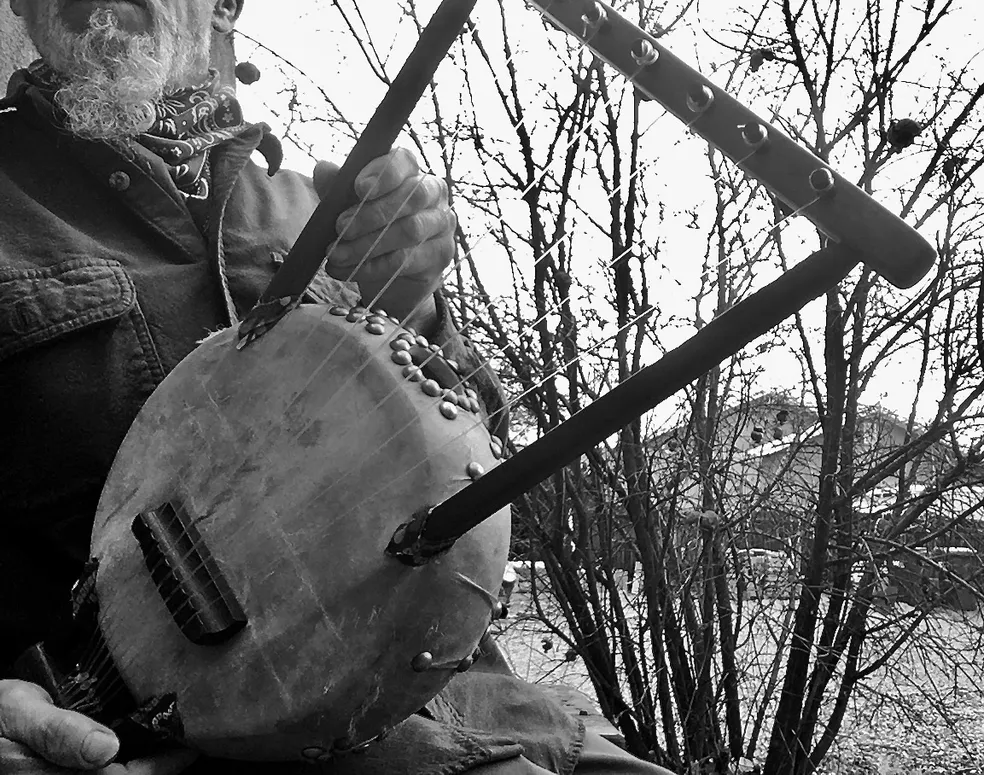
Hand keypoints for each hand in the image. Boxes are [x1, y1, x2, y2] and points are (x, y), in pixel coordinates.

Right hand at [0, 680, 197, 773]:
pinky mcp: (59, 771)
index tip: (186, 745)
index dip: (159, 768)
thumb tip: (106, 747)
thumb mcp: (18, 711)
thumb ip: (57, 731)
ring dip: (141, 765)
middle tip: (182, 737)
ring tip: (166, 738)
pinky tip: (136, 741)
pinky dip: (124, 760)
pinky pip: (100, 771)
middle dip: (156, 766)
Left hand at [314, 148, 456, 332]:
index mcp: (410, 171)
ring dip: (367, 244)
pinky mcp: (440, 254)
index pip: (404, 161)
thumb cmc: (371, 230)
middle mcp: (433, 192)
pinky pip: (406, 260)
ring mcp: (441, 224)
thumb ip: (338, 188)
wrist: (392, 277)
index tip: (358, 188)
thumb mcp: (348, 207)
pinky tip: (348, 270)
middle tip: (339, 227)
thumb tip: (323, 169)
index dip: (383, 173)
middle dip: (371, 213)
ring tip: (335, 253)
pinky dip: (372, 266)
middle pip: (411, 196)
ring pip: (409, 230)